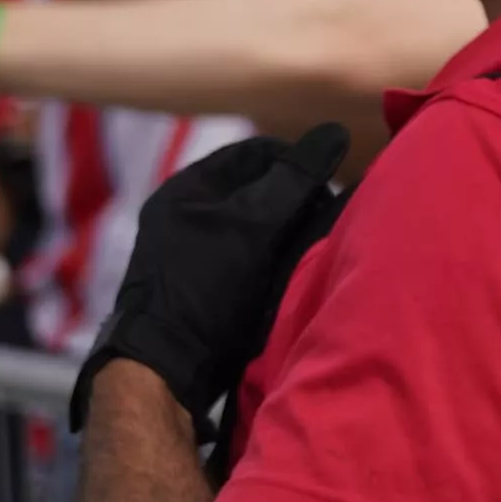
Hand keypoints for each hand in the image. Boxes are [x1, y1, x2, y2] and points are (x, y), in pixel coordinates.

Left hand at [79, 124, 349, 433]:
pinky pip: (248, 257)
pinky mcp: (200, 286)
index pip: (258, 152)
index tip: (329, 188)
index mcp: (186, 189)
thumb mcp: (255, 225)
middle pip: (259, 189)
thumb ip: (296, 177)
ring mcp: (190, 253)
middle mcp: (184, 215)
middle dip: (296, 201)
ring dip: (287, 234)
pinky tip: (291, 276)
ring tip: (312, 249)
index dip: (298, 163)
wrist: (164, 370)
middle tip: (324, 221)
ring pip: (257, 225)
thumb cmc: (206, 289)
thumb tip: (336, 131)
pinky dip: (273, 261)